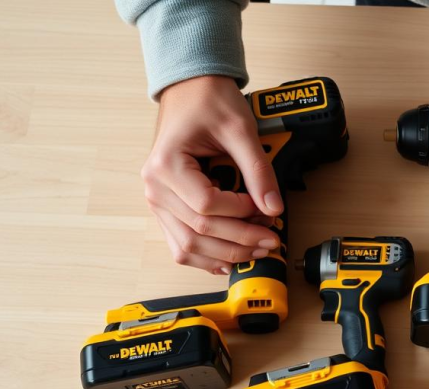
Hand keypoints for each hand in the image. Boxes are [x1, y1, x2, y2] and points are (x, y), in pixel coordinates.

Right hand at [141, 75, 282, 274]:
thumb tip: (273, 208)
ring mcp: (157, 200)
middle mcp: (155, 187)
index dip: (242, 213)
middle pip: (198, 232)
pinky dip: (205, 256)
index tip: (266, 208)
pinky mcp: (166, 206)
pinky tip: (229, 260)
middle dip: (240, 241)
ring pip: (187, 246)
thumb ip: (258, 170)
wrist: (191, 88)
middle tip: (271, 240)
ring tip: (256, 251)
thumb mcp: (240, 129)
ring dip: (225, 255)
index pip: (207, 206)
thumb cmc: (208, 101)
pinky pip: (180, 242)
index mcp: (166, 165)